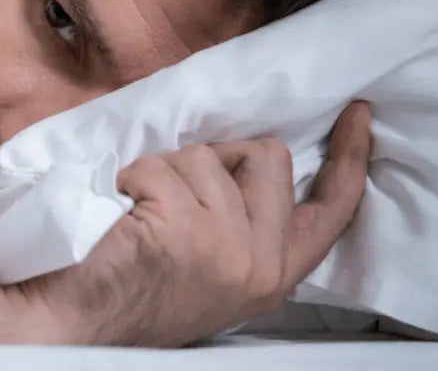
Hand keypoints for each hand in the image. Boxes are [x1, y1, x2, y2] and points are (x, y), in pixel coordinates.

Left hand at [20, 101, 372, 346]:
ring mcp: (224, 246)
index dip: (349, 158)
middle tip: (176, 187)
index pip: (333, 211)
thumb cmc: (137, 287)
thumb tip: (249, 160)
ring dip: (164, 169)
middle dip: (218, 154)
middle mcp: (259, 264)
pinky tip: (120, 208)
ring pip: (206, 156)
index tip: (357, 115)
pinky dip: (131, 176)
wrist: (80, 323)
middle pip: (268, 158)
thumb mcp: (215, 268)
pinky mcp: (181, 229)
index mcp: (274, 274)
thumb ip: (247, 226)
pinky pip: (159, 166)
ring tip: (140, 208)